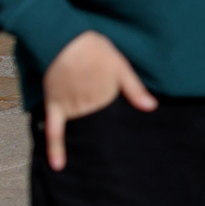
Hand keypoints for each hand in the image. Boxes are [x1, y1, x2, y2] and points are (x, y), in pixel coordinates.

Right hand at [40, 30, 155, 170]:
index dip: (123, 130)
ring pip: (81, 130)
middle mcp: (89, 105)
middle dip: (106, 141)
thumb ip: (134, 88)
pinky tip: (58, 166)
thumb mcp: (121, 65)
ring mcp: (70, 107)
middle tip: (117, 162)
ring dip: (87, 145)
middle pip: (99, 127)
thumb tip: (152, 108)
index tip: (134, 148)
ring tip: (97, 166)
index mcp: (107, 96)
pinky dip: (55, 149)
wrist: (63, 39)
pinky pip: (53, 131)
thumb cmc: (95, 49)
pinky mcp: (54, 105)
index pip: (117, 119)